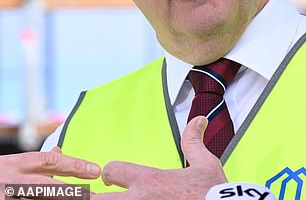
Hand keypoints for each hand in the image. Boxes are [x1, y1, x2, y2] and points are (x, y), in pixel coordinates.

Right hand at [0, 148, 99, 196]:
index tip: (96, 170)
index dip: (74, 166)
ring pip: (38, 199)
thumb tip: (60, 151)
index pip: (49, 162)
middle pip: (47, 187)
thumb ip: (35, 162)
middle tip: (93, 196)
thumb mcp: (11, 164)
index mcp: (16, 165)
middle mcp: (11, 180)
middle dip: (72, 193)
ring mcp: (4, 195)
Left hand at [95, 116, 226, 198]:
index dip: (108, 172)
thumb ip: (193, 142)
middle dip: (89, 196)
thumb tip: (198, 119)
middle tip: (92, 195)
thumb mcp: (205, 164)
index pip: (112, 170)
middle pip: (93, 198)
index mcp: (150, 180)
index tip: (109, 177)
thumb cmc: (212, 191)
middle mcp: (138, 199)